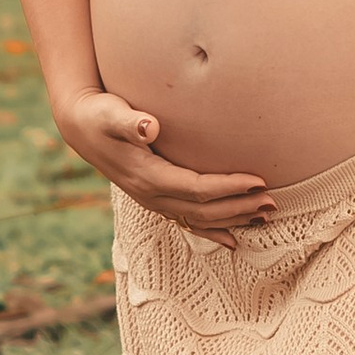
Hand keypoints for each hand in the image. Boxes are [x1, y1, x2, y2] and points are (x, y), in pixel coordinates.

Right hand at [58, 88, 277, 247]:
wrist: (81, 128)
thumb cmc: (100, 116)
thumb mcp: (110, 114)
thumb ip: (130, 122)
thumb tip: (149, 127)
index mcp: (147, 177)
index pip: (197, 188)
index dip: (229, 187)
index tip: (258, 181)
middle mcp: (152, 196)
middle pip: (204, 210)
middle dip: (239, 207)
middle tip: (273, 202)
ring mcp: (154, 201)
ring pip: (200, 219)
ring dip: (233, 219)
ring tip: (265, 216)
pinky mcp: (157, 199)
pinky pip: (189, 222)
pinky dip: (213, 232)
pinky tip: (234, 240)